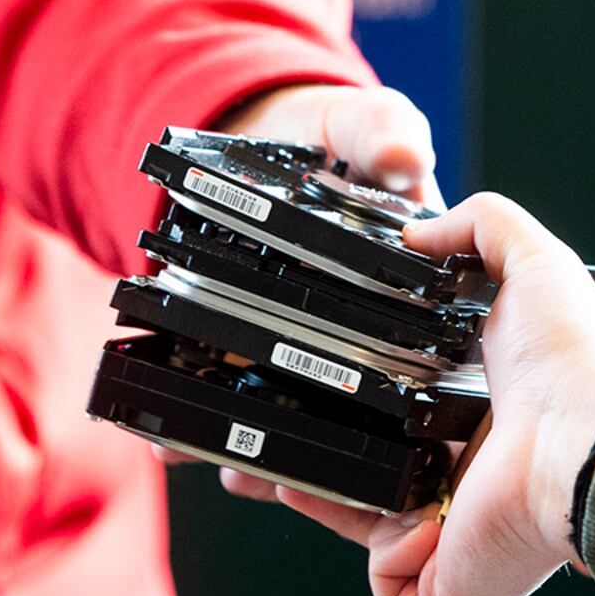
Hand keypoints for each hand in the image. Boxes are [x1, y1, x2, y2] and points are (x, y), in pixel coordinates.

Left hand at [154, 83, 443, 487]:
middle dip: (322, 450)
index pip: (425, 359)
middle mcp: (364, 340)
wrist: (259, 138)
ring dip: (261, 453)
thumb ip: (385, 133)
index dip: (408, 405)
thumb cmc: (334, 137)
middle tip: (287, 472)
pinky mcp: (239, 347)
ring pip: (291, 420)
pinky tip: (169, 442)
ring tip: (230, 470)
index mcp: (415, 296)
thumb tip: (406, 159)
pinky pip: (223, 393)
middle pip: (354, 412)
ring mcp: (298, 351)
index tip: (381, 430)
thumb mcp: (367, 124)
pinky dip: (196, 423)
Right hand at [278, 193, 594, 595]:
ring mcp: (457, 540)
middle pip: (366, 472)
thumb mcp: (531, 261)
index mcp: (480, 418)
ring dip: (310, 499)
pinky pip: (392, 586)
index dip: (344, 397)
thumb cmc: (571, 359)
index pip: (396, 412)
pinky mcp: (449, 586)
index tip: (296, 375)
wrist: (585, 439)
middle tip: (256, 431)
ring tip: (256, 467)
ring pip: (362, 528)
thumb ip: (480, 222)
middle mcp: (467, 481)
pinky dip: (381, 559)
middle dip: (305, 454)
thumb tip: (418, 231)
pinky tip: (387, 520)